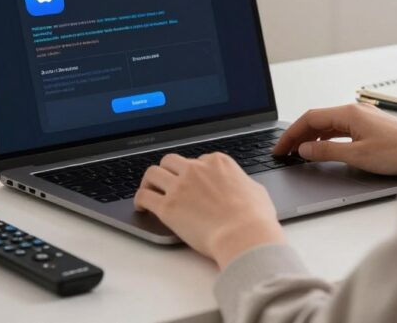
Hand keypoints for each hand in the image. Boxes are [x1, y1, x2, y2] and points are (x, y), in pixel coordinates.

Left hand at [134, 152, 284, 268]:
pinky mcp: (168, 206)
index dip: (192, 172)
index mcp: (217, 163)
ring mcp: (180, 186)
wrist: (244, 236)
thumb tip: (244, 187)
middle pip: (171, 161)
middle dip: (168, 171)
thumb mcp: (257, 191)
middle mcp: (196, 169)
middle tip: (166, 183)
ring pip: (152, 173)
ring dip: (149, 182)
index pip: (197, 160)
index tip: (191, 183)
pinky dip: (140, 200)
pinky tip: (141, 207)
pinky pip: (144, 196)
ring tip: (148, 191)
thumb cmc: (255, 218)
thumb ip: (244, 183)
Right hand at [273, 103, 396, 174]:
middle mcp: (354, 111)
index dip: (291, 134)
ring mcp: (363, 117)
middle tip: (285, 152)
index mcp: (348, 113)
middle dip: (298, 135)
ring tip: (299, 152)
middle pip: (317, 120)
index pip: (310, 119)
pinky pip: (340, 129)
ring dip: (311, 137)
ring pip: (328, 125)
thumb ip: (326, 152)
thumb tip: (304, 150)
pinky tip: (323, 148)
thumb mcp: (357, 155)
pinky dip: (326, 138)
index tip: (280, 148)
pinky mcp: (370, 126)